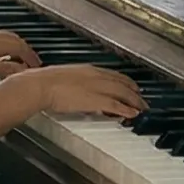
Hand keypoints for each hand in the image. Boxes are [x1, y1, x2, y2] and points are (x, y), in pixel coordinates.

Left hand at [0, 31, 41, 79]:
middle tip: (33, 61)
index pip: (21, 49)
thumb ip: (6, 69)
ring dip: (17, 46)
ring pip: (6, 37)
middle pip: (16, 40)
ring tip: (20, 56)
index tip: (38, 66)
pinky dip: (5, 44)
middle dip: (27, 51)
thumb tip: (24, 71)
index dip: (31, 58)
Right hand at [21, 63, 146, 119]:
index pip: (114, 75)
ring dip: (135, 102)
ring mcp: (97, 87)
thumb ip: (75, 82)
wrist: (41, 86)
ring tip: (141, 108)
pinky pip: (116, 105)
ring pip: (123, 93)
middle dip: (135, 92)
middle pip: (123, 83)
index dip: (126, 82)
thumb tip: (77, 89)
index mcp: (88, 69)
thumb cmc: (45, 82)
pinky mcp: (96, 100)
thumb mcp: (64, 77)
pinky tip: (132, 114)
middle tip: (142, 100)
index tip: (132, 87)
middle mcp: (96, 76)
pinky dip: (126, 109)